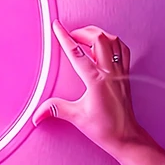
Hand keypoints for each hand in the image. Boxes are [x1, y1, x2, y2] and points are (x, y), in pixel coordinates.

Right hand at [32, 20, 147, 156]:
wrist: (126, 137)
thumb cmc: (106, 128)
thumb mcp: (77, 118)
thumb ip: (56, 110)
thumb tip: (38, 113)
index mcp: (97, 81)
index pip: (77, 53)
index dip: (65, 37)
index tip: (57, 27)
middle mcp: (111, 73)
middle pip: (99, 39)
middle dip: (83, 32)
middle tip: (71, 34)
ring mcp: (121, 72)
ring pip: (113, 41)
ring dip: (99, 34)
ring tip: (86, 37)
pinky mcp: (126, 75)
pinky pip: (123, 50)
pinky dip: (113, 43)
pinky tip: (105, 46)